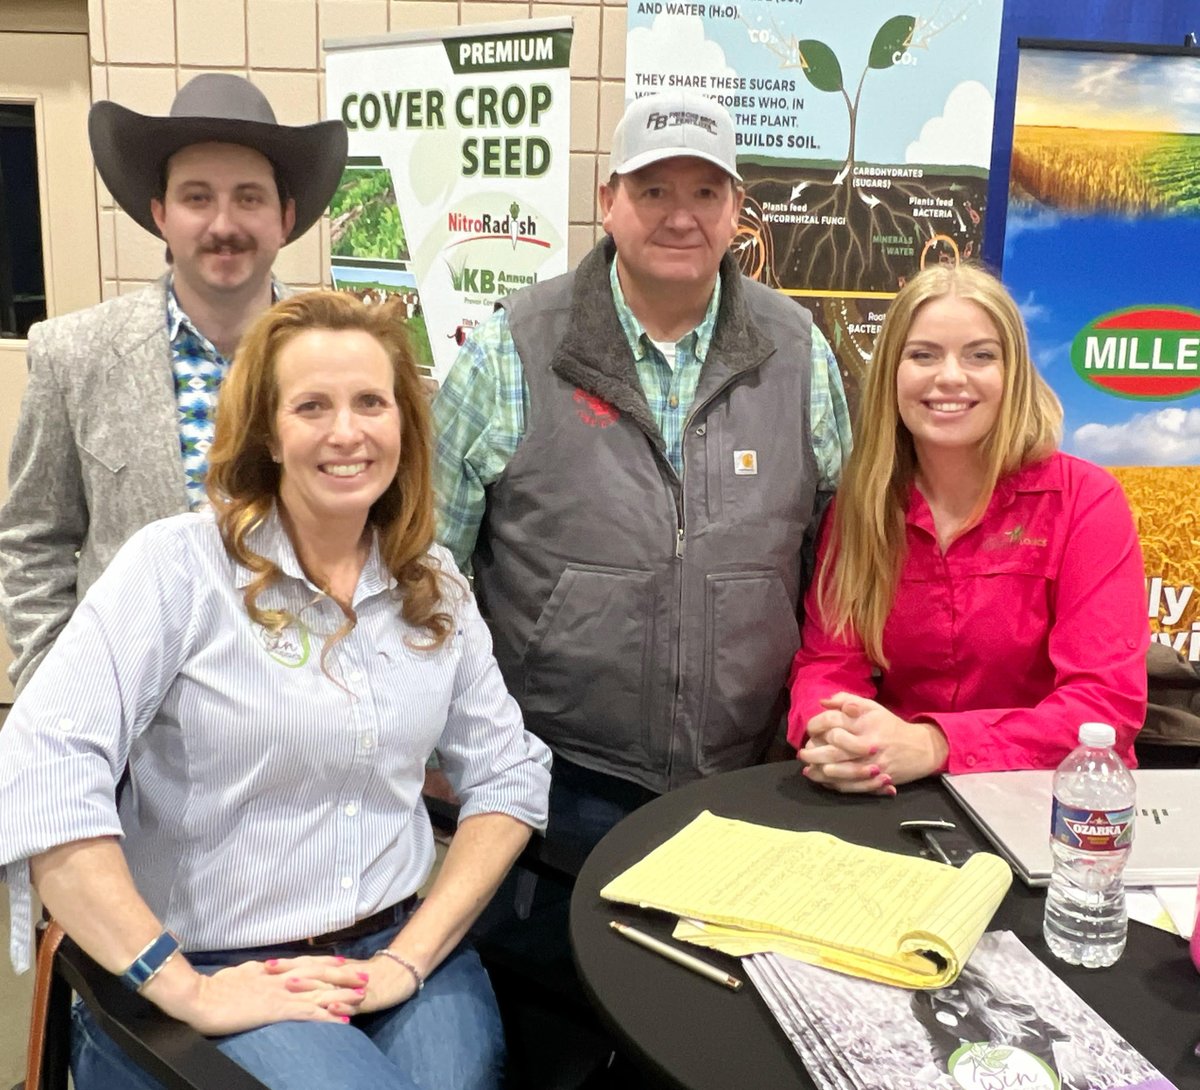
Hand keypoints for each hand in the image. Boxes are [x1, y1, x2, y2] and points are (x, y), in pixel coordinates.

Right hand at [147, 955, 367, 1034]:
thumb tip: (267, 968)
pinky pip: (308, 1013)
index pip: (305, 963)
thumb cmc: (213, 988)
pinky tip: (342, 1020)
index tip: (344, 963)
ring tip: (363, 995)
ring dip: (342, 993)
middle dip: (343, 976)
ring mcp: (280, 993)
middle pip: (319, 973)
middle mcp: (281, 978)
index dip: (326, 963)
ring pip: (319, 991)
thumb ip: (258, 972)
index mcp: (271, 969)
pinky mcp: (276, 1010)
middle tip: (365, 976)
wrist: (198, 997)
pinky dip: (327, 1016)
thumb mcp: (241, 973)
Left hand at [263, 953, 418, 1013]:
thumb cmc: (368, 975)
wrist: (400, 974)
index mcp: (334, 968)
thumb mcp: (343, 973)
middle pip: (313, 971)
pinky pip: (353, 1003)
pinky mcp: (368, 998)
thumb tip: (295, 976)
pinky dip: (341, 1005)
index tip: (265, 964)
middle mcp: (341, 974)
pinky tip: (330, 1006)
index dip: (287, 964)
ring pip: (329, 985)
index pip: (307, 963)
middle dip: (291, 970)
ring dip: (310, 985)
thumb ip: (323, 974)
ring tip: (291, 985)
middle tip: (269, 971)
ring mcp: (353, 986)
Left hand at [798, 692, 947, 793]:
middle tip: (801, 753)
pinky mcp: (877, 780)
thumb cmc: (891, 726)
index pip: (834, 721)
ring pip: (840, 771)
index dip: (817, 726)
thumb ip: (847, 700)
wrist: (922, 749)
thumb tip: (823, 701)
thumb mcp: (872, 707)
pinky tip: (823, 780)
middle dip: (813, 753)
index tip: (810, 730)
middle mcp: (868, 743)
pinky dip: (834, 784)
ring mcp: (873, 764)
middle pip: (833, 749)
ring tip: (808, 769)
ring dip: (820, 771)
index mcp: (866, 722)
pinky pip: (851, 785)